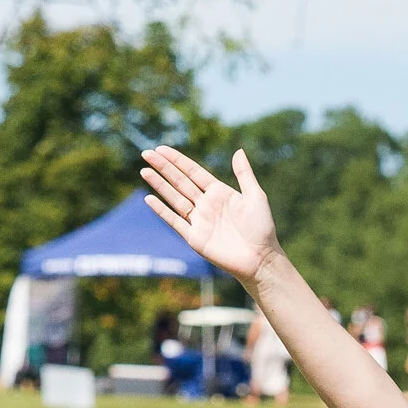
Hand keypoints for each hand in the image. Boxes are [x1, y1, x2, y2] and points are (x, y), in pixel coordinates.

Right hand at [140, 147, 282, 283]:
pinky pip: (175, 221)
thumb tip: (239, 150)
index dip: (177, 160)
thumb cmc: (262, 228)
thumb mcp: (256, 197)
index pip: (193, 172)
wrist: (260, 259)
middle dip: (163, 168)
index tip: (161, 148)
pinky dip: (162, 210)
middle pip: (180, 182)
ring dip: (160, 185)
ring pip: (174, 199)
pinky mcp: (194, 237)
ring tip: (144, 171)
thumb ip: (244, 174)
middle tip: (146, 153)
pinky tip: (149, 199)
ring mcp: (199, 221)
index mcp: (219, 193)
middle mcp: (206, 205)